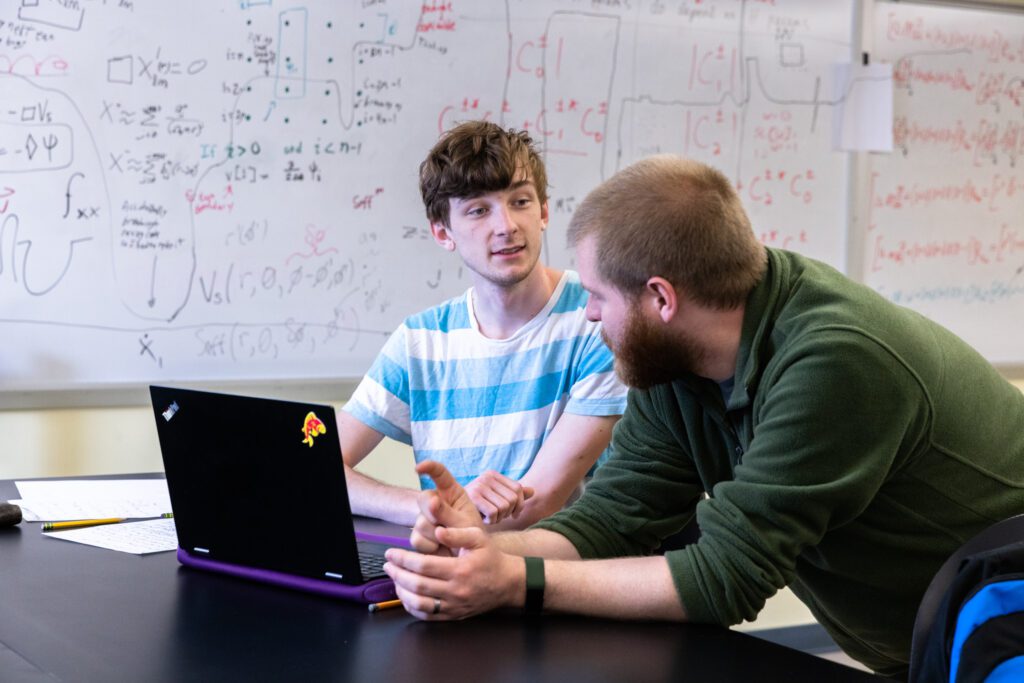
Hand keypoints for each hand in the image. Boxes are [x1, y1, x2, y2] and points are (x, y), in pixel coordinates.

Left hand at [384, 525, 522, 619]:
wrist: (508, 583)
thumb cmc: (491, 557)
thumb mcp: (478, 537)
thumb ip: (457, 533)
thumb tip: (437, 530)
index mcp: (461, 569)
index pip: (423, 565)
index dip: (403, 559)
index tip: (391, 553)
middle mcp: (456, 590)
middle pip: (417, 585)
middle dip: (397, 574)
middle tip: (387, 565)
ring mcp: (454, 606)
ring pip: (419, 604)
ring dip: (401, 592)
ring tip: (394, 579)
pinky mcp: (454, 615)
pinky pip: (427, 616)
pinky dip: (412, 607)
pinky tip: (406, 595)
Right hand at [410, 461, 483, 555]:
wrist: (469, 557)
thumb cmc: (471, 534)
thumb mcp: (465, 522)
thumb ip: (448, 512)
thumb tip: (432, 501)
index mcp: (451, 492)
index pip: (439, 473)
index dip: (428, 467)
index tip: (419, 468)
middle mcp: (436, 502)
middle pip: (423, 499)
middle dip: (433, 514)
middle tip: (448, 526)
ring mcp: (426, 518)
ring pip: (419, 522)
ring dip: (435, 535)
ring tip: (449, 540)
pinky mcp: (419, 535)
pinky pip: (416, 538)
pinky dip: (429, 546)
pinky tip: (439, 548)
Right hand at [464, 470, 535, 524]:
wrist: (454, 513)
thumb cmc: (478, 508)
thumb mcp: (497, 499)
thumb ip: (514, 495)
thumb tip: (533, 491)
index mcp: (493, 475)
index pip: (518, 488)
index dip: (520, 504)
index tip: (513, 514)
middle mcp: (486, 477)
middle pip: (513, 498)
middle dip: (508, 512)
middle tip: (498, 517)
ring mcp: (479, 485)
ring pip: (504, 507)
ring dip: (499, 518)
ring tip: (490, 517)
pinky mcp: (473, 497)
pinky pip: (494, 512)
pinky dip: (491, 521)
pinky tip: (484, 520)